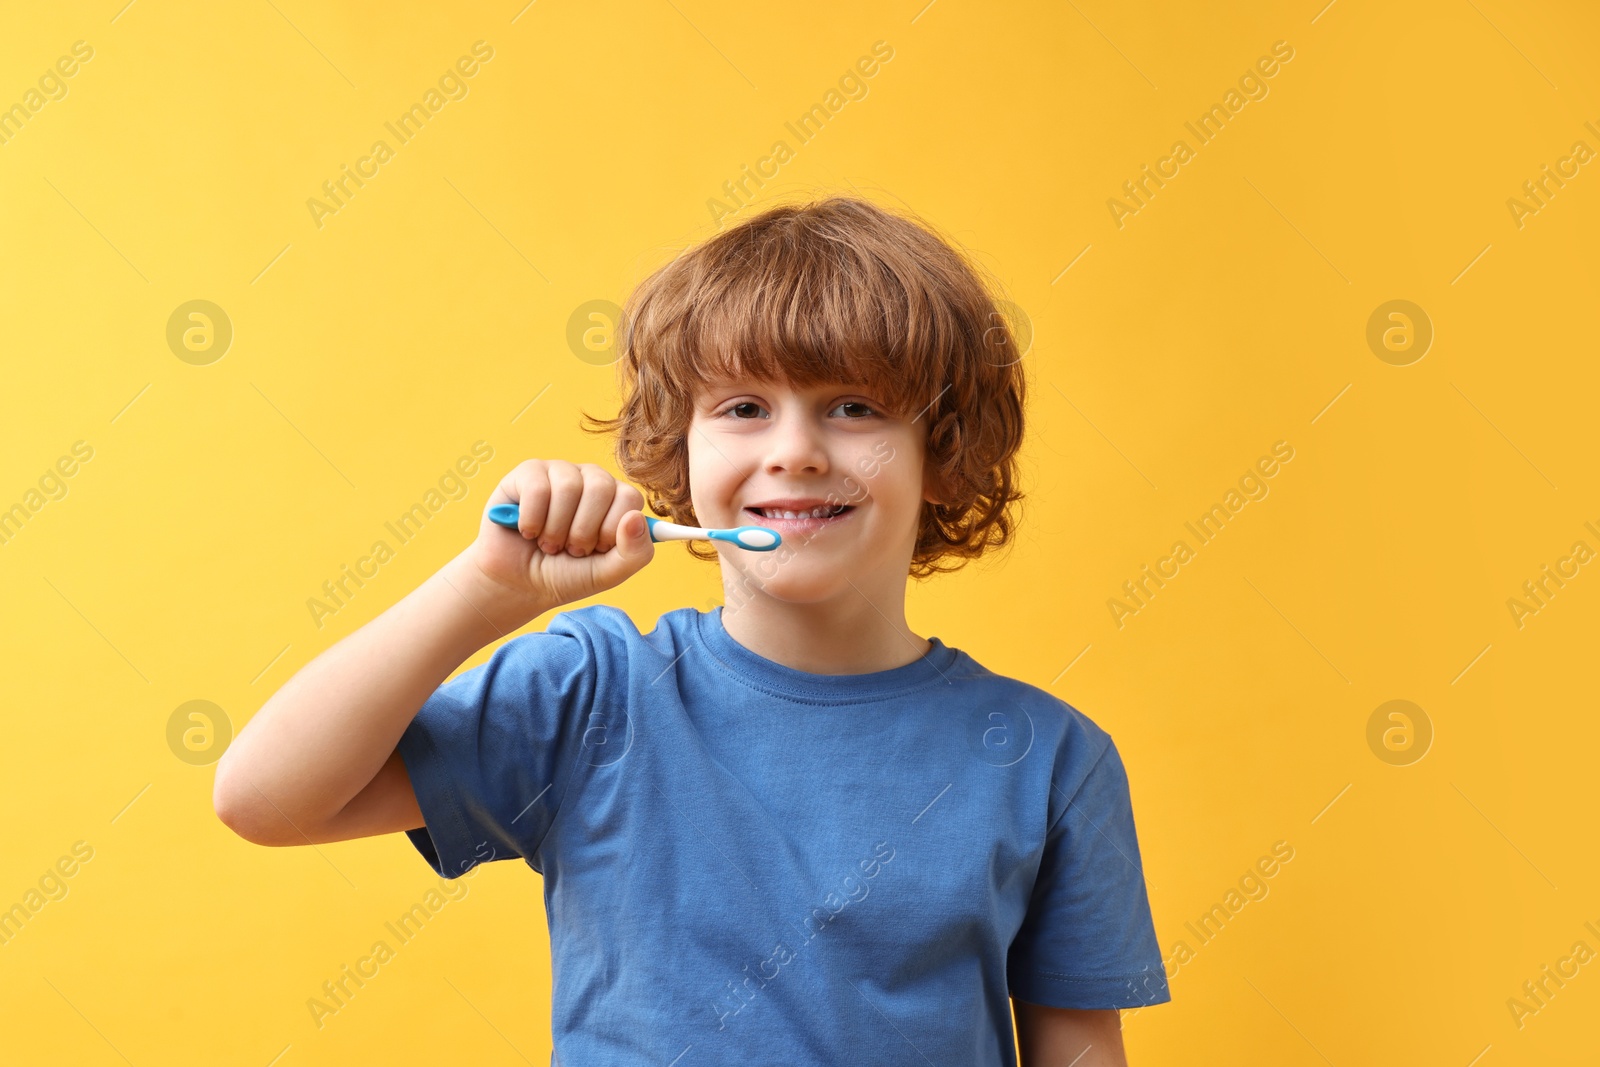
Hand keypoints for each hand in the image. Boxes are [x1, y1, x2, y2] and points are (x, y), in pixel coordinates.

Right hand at [467, 459, 654, 611]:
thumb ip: (636, 552)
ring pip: (568, 487)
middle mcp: (591, 480)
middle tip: (570, 549)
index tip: (596, 550)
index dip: (611, 531)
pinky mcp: (527, 474)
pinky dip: (532, 520)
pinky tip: (528, 531)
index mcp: (616, 499)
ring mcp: (560, 473)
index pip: (629, 498)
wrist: (519, 584)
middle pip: (600, 488)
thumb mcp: (608, 573)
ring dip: (555, 529)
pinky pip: (537, 488)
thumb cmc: (566, 575)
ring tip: (548, 544)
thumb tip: (636, 517)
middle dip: (582, 531)